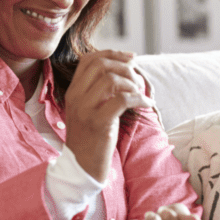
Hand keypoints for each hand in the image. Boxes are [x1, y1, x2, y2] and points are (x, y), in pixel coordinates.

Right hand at [64, 50, 151, 182]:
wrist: (81, 166)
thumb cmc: (92, 137)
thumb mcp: (90, 109)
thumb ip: (100, 90)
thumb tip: (125, 68)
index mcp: (73, 91)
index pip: (89, 59)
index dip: (113, 53)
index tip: (131, 58)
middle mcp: (76, 97)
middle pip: (100, 65)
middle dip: (125, 66)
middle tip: (137, 79)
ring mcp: (85, 110)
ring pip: (111, 80)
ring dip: (132, 83)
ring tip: (140, 93)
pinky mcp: (98, 123)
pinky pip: (122, 100)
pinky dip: (139, 98)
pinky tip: (146, 104)